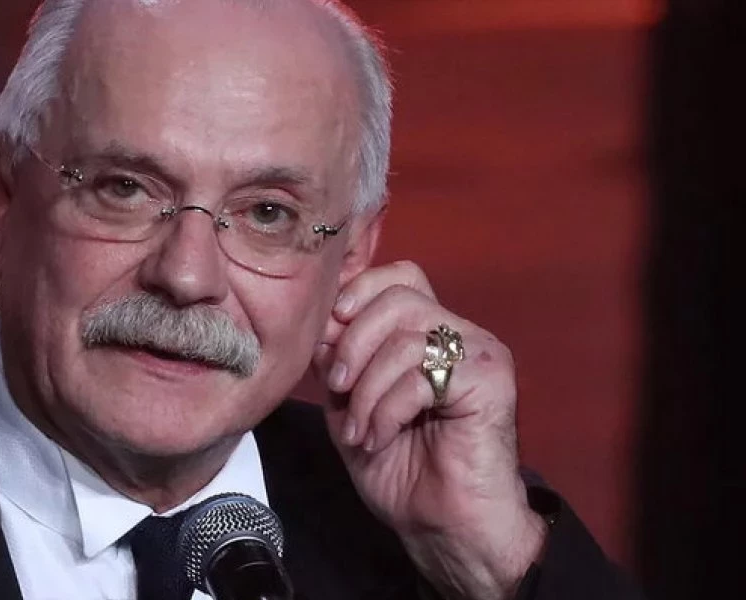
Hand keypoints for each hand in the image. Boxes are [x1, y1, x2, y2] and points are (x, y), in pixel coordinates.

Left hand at [312, 261, 546, 599]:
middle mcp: (461, 335)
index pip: (399, 276)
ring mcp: (480, 355)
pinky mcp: (489, 382)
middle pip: (398, 298)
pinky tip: (380, 437)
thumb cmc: (403, 470)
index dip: (358, 294)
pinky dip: (386, 409)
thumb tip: (321, 324)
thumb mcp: (350, 405)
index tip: (329, 332)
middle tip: (338, 389)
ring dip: (367, 389)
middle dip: (352, 344)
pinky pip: (420, 375)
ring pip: (405, 337)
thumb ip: (337, 361)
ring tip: (360, 429)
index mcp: (431, 334)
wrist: (444, 527)